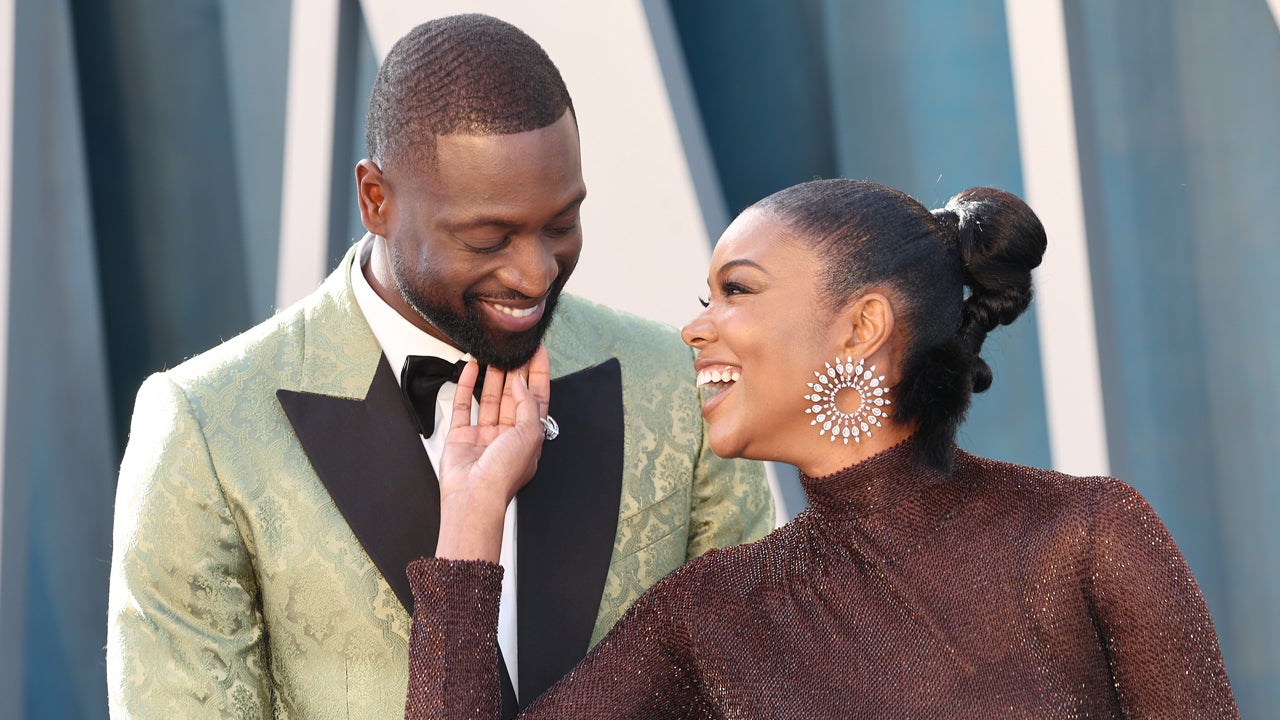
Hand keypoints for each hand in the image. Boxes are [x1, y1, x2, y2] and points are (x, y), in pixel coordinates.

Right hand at [435, 347, 550, 560]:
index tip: (537, 350)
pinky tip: (471, 368)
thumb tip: (521, 382)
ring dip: (492, 375)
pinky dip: (467, 385)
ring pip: (490, 397)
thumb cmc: (504, 474)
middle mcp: (508, 434)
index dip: (538, 374)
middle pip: (513, 395)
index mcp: (529, 436)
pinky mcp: (462, 435)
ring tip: (492, 353)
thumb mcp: (529, 434)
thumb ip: (528, 404)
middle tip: (513, 347)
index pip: (537, 398)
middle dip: (514, 371)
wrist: (474, 496)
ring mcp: (484, 434)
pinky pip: (464, 405)